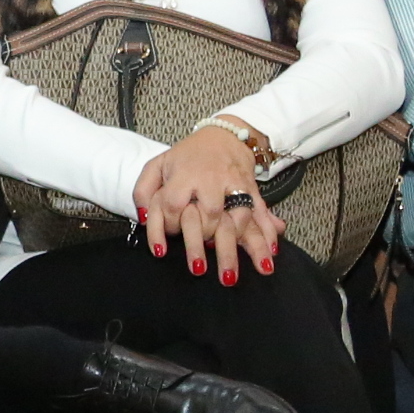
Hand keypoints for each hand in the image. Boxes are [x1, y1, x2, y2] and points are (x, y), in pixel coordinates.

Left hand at [132, 126, 282, 283]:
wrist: (224, 136)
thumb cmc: (187, 157)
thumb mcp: (158, 166)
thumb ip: (143, 191)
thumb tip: (144, 218)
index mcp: (186, 173)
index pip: (175, 203)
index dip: (170, 223)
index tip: (171, 234)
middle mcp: (213, 179)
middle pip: (209, 213)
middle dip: (203, 240)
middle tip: (197, 267)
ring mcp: (236, 186)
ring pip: (239, 216)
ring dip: (236, 246)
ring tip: (230, 276)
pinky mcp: (253, 192)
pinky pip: (262, 213)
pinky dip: (268, 234)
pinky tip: (269, 255)